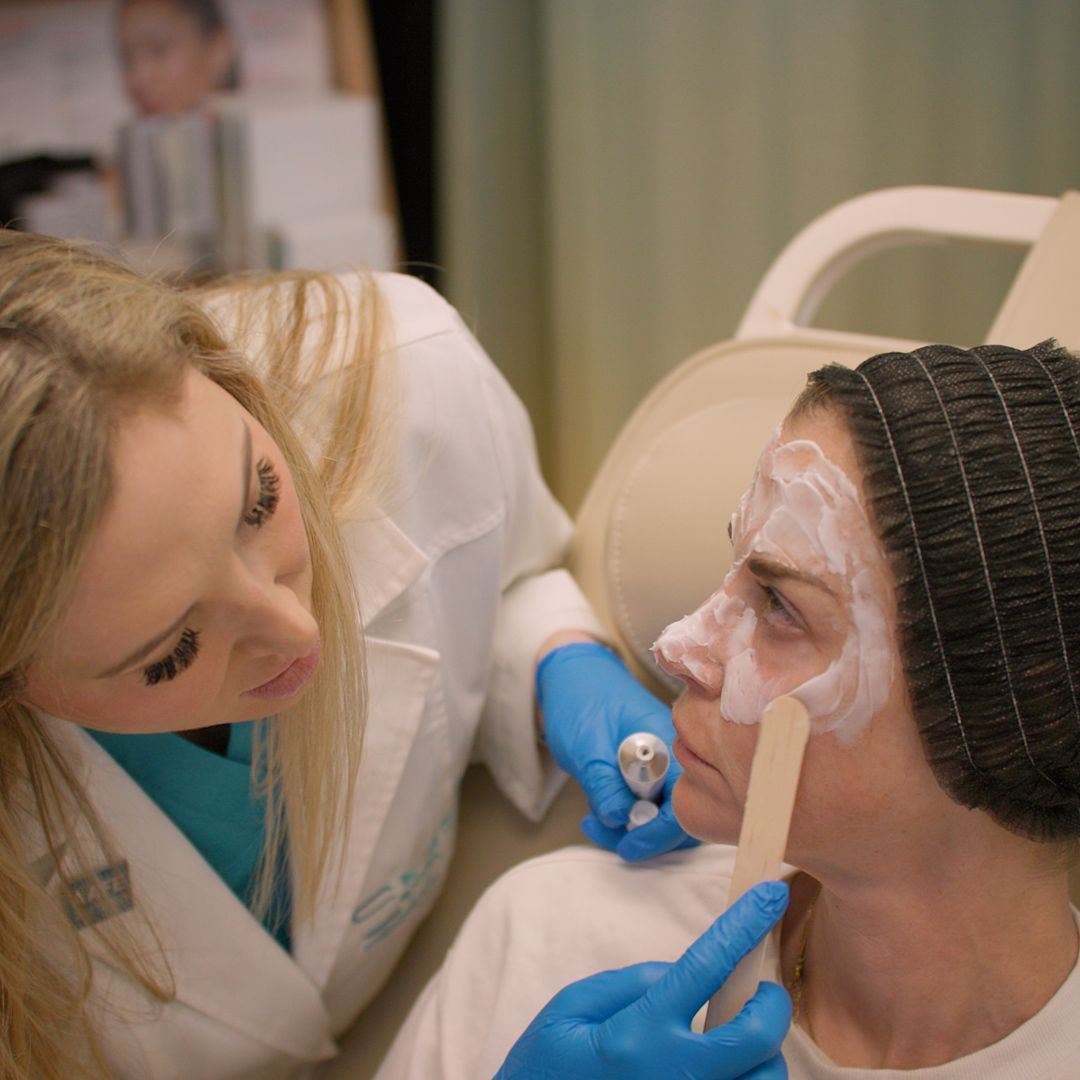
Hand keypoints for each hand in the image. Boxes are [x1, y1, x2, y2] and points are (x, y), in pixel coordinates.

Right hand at [494, 881, 791, 1079]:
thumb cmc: (544, 1068)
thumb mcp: (570, 1009)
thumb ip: (631, 982)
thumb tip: (684, 971)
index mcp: (637, 1034)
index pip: (704, 967)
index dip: (742, 926)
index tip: (769, 894)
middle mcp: (672, 1078)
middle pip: (757, 1036)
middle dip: (772, 1003)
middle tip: (760, 992)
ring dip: (764, 1052)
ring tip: (736, 1039)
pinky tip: (724, 1069)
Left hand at [537, 641, 696, 859]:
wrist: (573, 673)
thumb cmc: (580, 699)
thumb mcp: (586, 745)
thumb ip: (604, 783)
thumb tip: (619, 820)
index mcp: (667, 743)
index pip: (683, 802)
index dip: (659, 832)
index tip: (629, 845)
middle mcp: (673, 755)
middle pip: (679, 814)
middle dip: (643, 835)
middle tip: (602, 832)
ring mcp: (662, 764)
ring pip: (662, 815)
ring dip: (629, 829)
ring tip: (592, 822)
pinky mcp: (648, 771)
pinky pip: (648, 805)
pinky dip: (625, 817)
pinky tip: (598, 812)